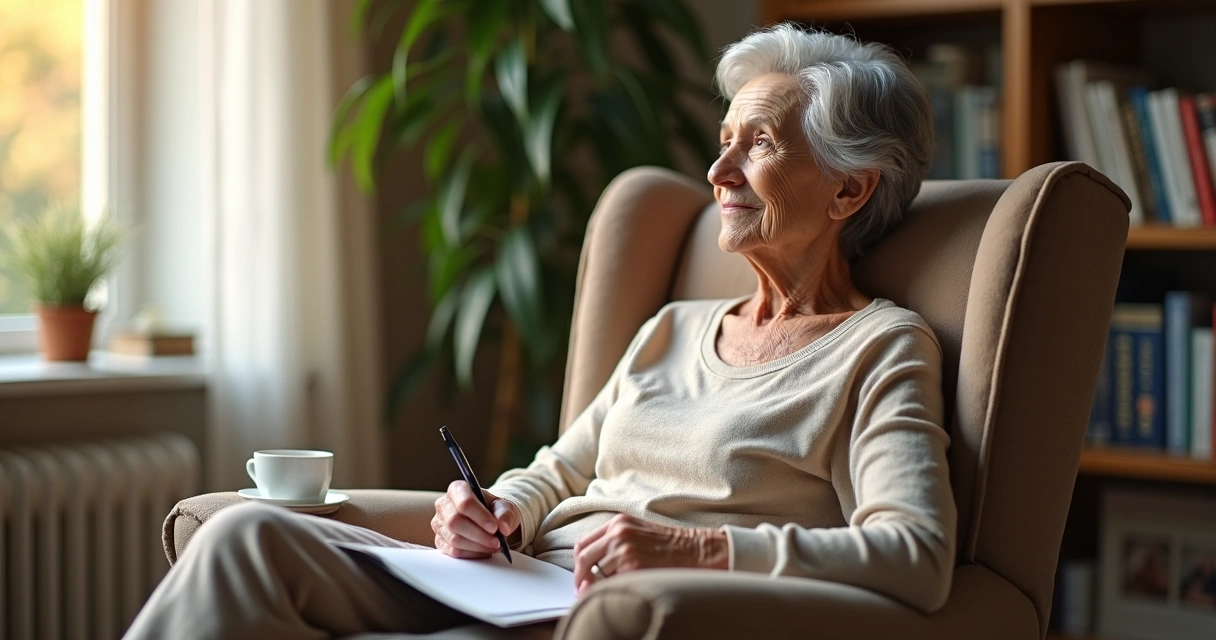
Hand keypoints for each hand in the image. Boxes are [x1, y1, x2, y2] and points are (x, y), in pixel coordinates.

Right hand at [432, 481, 520, 558]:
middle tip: (497, 542)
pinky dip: (471, 554)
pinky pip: (453, 552)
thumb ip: (505, 514)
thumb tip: (504, 527)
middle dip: (479, 535)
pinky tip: (484, 551)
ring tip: (493, 546)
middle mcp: (443, 505)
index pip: (464, 502)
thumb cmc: (494, 510)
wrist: (489, 521)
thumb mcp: (505, 507)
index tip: (495, 527)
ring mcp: (439, 524)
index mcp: (458, 489)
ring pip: (454, 539)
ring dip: (477, 546)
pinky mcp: (440, 541)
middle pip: (455, 522)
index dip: (480, 516)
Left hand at [572, 513, 727, 594]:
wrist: (695, 549)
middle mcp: (618, 533)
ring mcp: (625, 549)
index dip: (579, 563)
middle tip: (583, 590)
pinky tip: (627, 588)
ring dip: (602, 584)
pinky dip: (615, 589)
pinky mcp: (633, 565)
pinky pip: (612, 583)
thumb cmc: (669, 545)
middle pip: (583, 558)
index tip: (580, 576)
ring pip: (598, 574)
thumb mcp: (638, 533)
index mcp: (617, 523)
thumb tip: (591, 571)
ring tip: (616, 587)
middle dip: (581, 578)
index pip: (584, 544)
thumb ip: (614, 543)